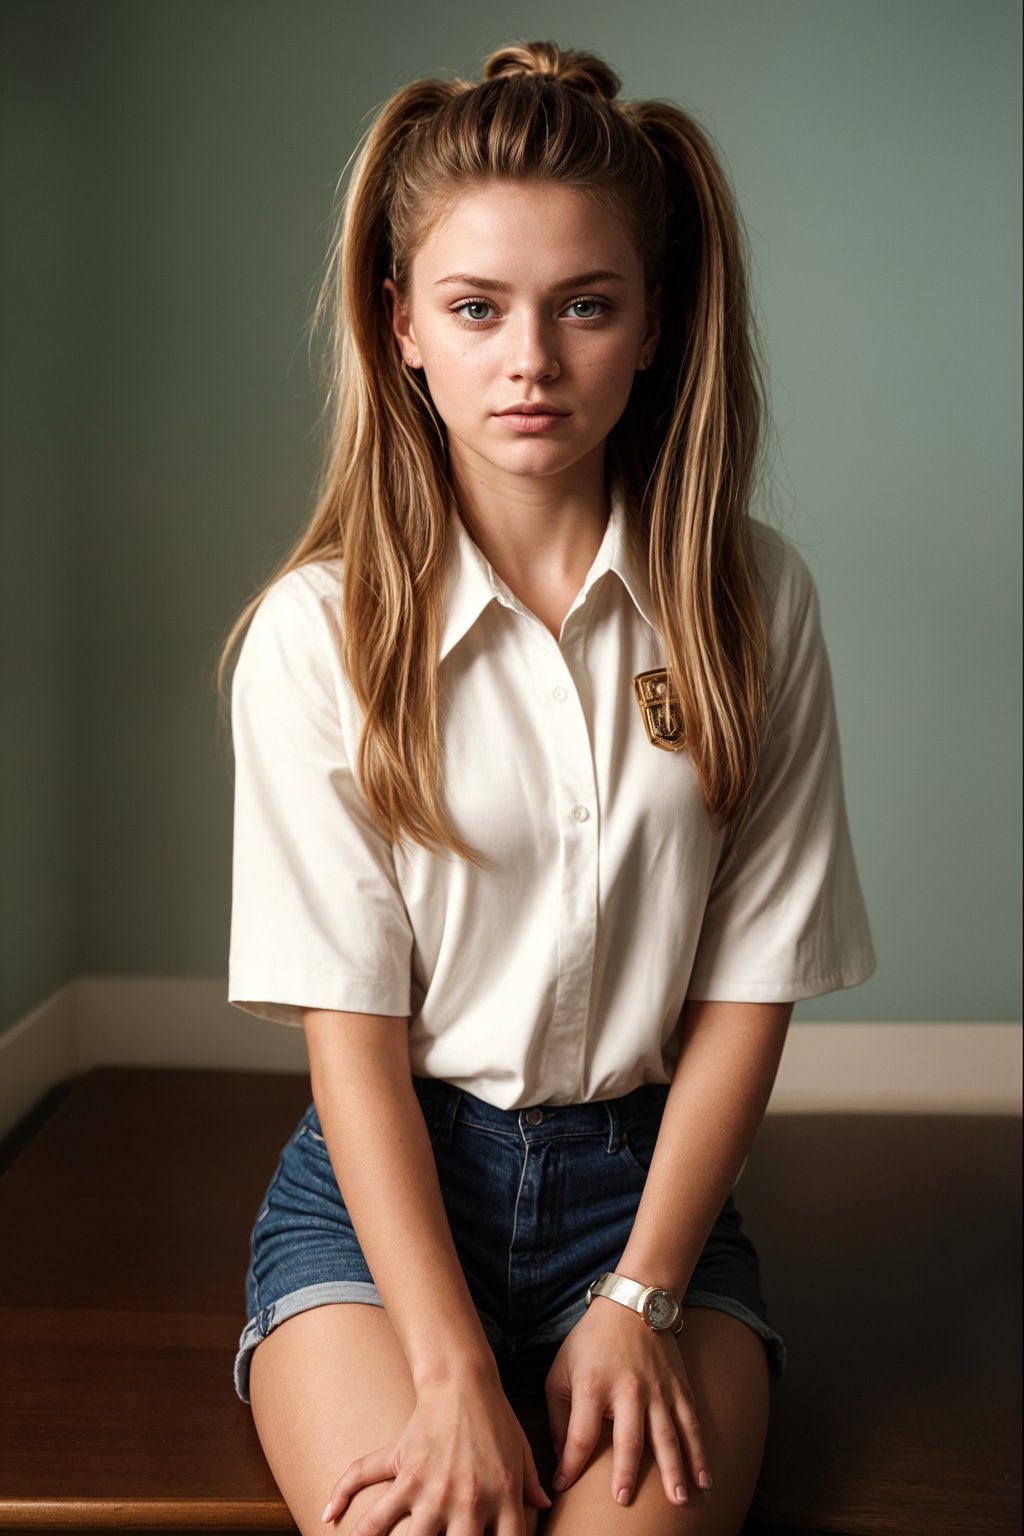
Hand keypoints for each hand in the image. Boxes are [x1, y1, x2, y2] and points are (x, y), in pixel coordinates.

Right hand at [321, 1365, 550, 1533]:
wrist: (462, 1380)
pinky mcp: (406, 1475)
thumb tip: (544, 1503)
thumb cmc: (495, 1417)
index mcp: (502, 1499)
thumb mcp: (521, 1452)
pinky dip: (346, 1504)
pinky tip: (329, 1517)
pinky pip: (374, 1503)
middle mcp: (466, 1502)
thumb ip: (531, 1483)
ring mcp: (432, 1492)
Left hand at [545, 1297, 711, 1507]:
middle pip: (628, 1440)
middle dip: (625, 1473)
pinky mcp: (678, 1388)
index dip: (570, 1465)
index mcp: (593, 1386)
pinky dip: (699, 1453)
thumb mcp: (560, 1370)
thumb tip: (562, 1457)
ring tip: (677, 1501)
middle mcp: (627, 1390)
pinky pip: (691, 1425)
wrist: (632, 1303)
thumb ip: (558, 1415)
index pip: (580, 1436)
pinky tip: (704, 1480)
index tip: (561, 1486)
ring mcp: (657, 1390)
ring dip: (673, 1471)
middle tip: (622, 1502)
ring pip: (667, 1436)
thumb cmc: (590, 1343)